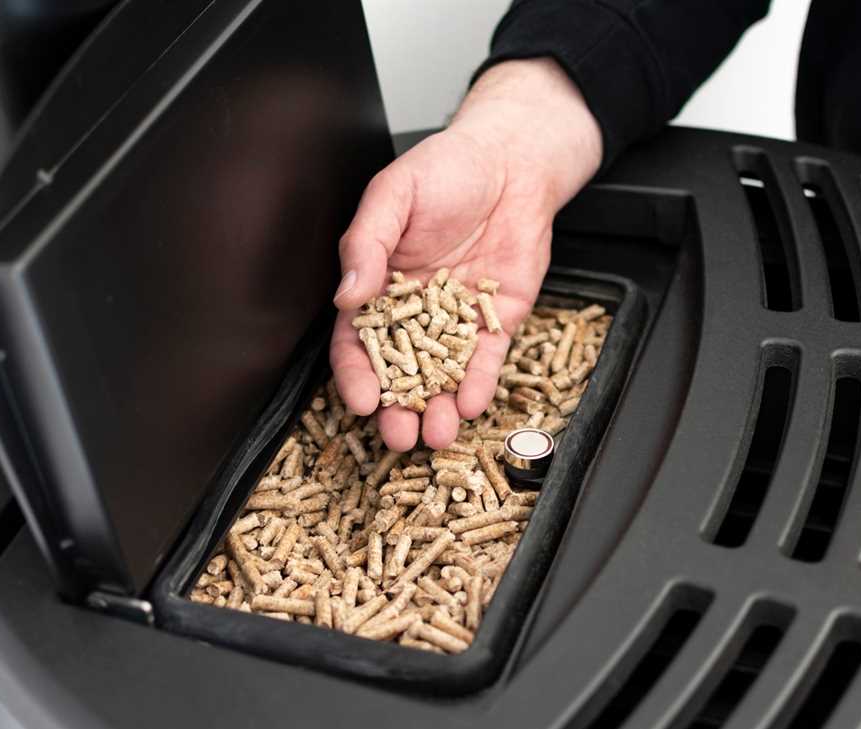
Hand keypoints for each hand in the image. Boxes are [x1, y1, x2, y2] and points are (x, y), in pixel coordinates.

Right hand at [330, 59, 602, 449]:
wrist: (513, 160)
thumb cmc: (446, 168)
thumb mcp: (394, 195)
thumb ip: (368, 244)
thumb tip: (347, 295)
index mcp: (379, 286)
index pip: (358, 340)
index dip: (356, 374)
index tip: (360, 401)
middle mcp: (415, 311)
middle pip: (400, 371)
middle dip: (397, 408)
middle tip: (398, 437)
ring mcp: (456, 320)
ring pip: (443, 375)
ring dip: (437, 408)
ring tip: (436, 435)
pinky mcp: (497, 321)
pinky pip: (485, 360)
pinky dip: (478, 383)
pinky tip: (470, 403)